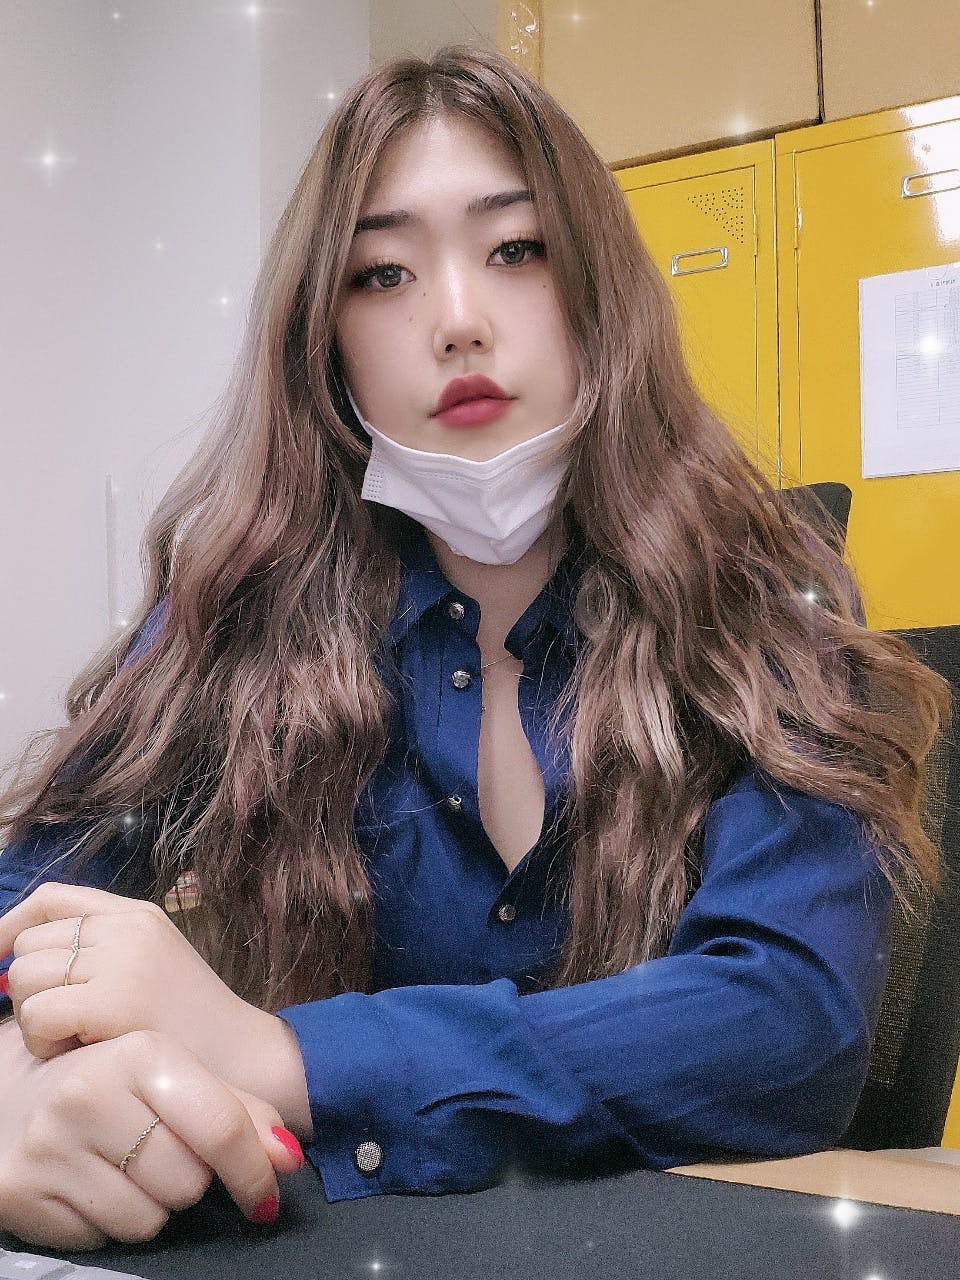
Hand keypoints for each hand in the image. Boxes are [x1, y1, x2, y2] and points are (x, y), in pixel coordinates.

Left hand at [0, 883, 274, 1085]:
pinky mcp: (116, 1001)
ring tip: (74, 1043)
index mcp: (138, 915)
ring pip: (25, 976)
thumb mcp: (152, 969)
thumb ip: (102, 953)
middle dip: (29, 990)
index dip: (11, 927)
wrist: (248, 1064)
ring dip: (35, 1020)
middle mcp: (129, 927)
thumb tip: (20, 961)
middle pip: (29, 944)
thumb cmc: (194, 1031)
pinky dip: (45, 1042)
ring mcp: (124, 960)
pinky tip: (81, 1054)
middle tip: (62, 1028)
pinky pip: (39, 1013)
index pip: (51, 899)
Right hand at [0, 1028, 302, 1250]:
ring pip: (148, 1220)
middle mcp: (90, 1094)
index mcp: (140, 1052)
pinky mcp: (21, 1194)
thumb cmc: (109, 1081)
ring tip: (122, 1165)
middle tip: (159, 1151)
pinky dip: (108, 1220)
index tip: (266, 1196)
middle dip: (188, 1178)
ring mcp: (50, 1146)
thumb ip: (236, 1107)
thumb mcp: (171, 1072)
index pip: (219, 1127)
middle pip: (188, 1183)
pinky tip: (90, 1184)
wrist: (8, 1094)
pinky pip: (102, 1238)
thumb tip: (289, 1157)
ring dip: (150, 1204)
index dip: (253, 1171)